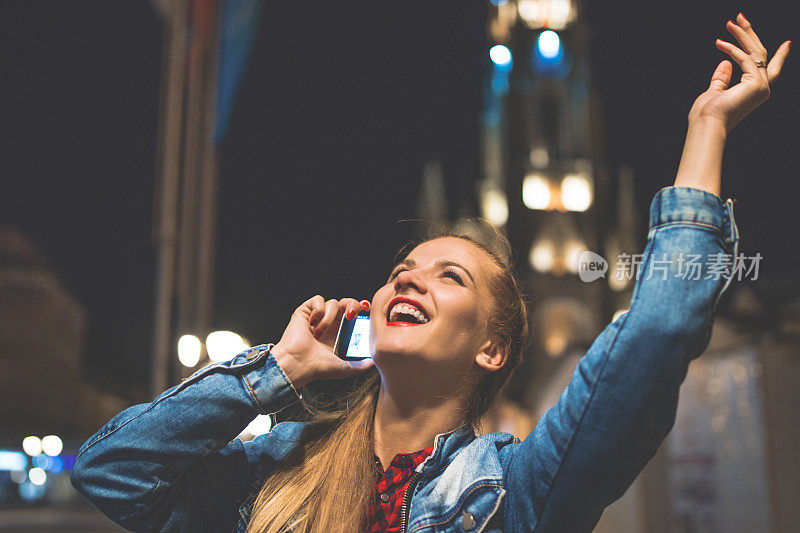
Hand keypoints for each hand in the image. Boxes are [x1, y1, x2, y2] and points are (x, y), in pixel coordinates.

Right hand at [271, 296, 373, 388]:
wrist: (298, 364)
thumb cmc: (318, 368)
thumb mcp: (345, 368)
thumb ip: (361, 365)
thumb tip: (373, 362)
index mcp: (340, 333)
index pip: (355, 314)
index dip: (362, 309)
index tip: (366, 311)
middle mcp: (330, 323)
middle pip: (347, 303)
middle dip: (352, 305)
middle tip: (350, 316)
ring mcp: (317, 316)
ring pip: (332, 303)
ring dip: (329, 317)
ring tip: (320, 333)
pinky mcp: (305, 311)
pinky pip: (318, 300)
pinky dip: (318, 309)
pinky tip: (313, 323)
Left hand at [689, 13, 789, 132]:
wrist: (707, 125)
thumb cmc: (707, 114)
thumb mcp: (715, 92)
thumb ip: (722, 78)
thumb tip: (725, 62)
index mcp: (754, 92)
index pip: (769, 70)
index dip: (779, 56)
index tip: (787, 44)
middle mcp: (762, 88)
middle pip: (761, 55)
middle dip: (750, 34)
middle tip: (740, 17)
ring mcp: (761, 86)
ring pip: (755, 52)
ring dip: (742, 34)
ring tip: (731, 22)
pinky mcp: (756, 83)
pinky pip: (744, 58)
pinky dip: (732, 48)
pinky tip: (720, 42)